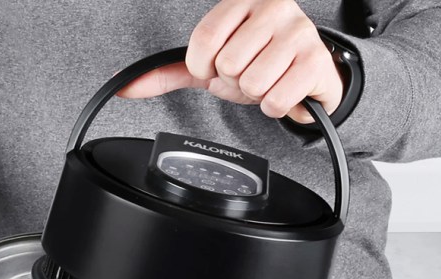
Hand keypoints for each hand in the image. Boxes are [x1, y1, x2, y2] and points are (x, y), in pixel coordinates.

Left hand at [119, 0, 341, 122]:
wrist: (309, 75)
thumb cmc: (259, 62)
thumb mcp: (211, 64)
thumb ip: (169, 73)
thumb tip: (125, 88)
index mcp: (242, 1)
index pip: (204, 40)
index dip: (204, 67)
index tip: (216, 68)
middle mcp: (272, 8)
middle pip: (227, 65)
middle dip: (233, 82)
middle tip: (248, 75)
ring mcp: (297, 32)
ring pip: (251, 83)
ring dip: (255, 95)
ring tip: (266, 82)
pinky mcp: (315, 61)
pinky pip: (275, 100)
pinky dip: (274, 107)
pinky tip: (282, 91)